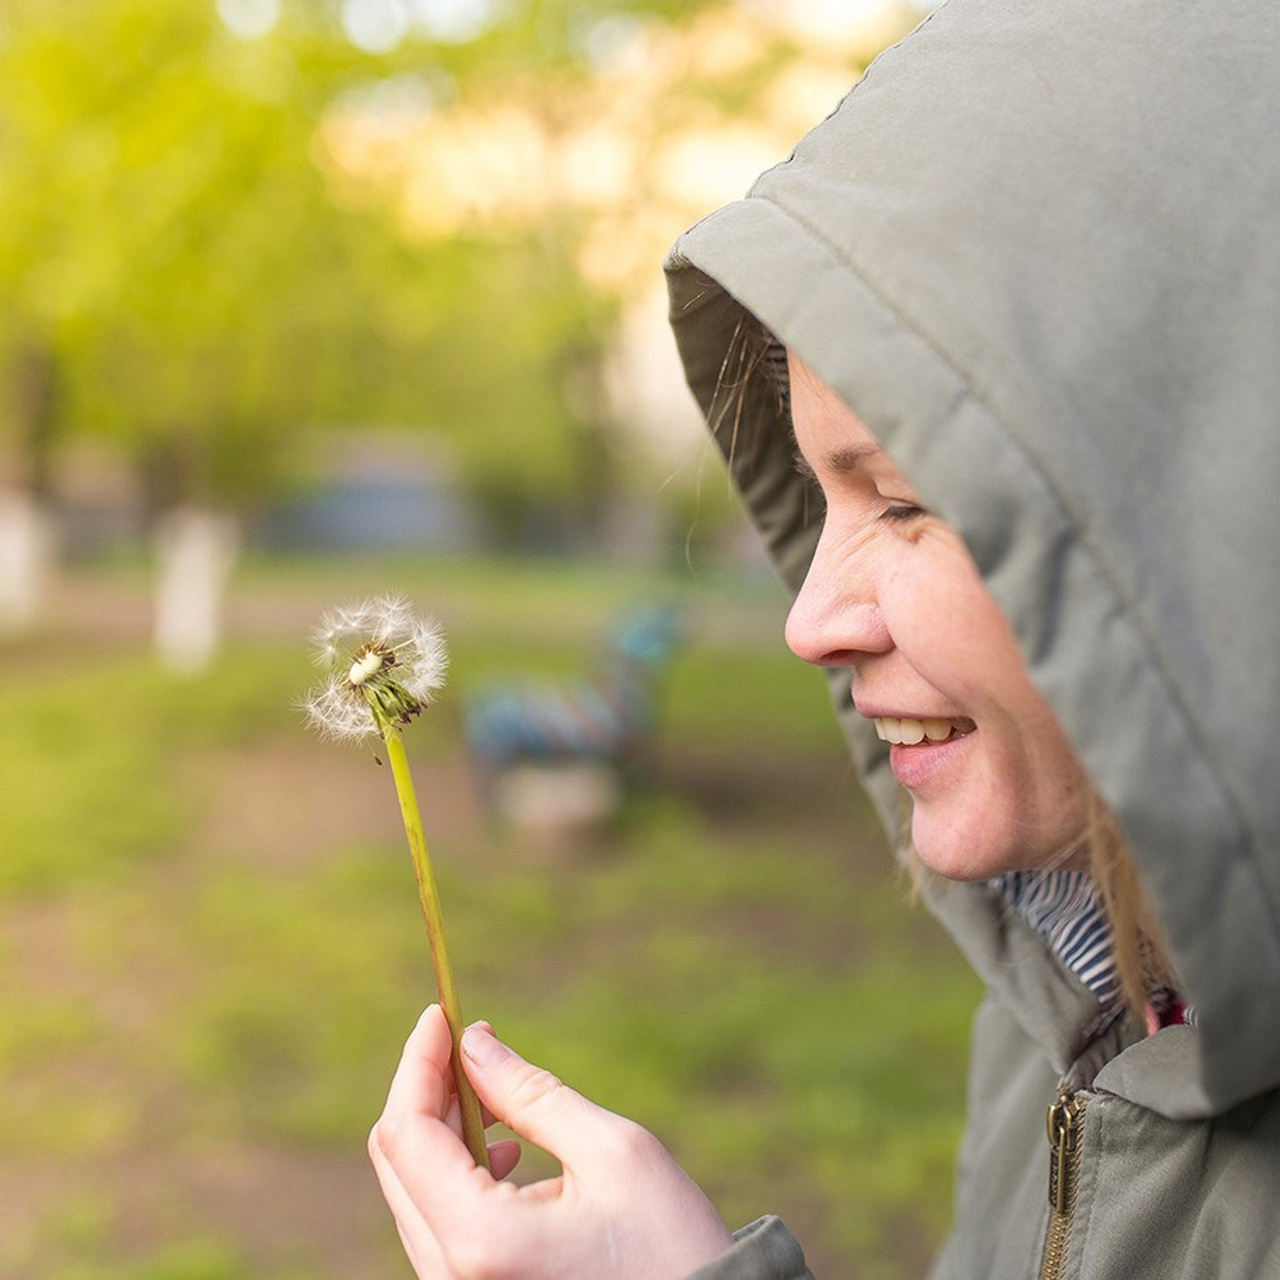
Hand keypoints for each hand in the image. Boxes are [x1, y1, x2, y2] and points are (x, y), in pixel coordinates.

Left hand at [370, 1005, 734, 1278]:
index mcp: (481, 1239)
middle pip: (399, 1161)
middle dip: (427, 1089)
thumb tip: (476, 1044)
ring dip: (444, 1126)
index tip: (441, 1013)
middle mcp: (451, 1276)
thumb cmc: (670, 1247)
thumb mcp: (612, 1152)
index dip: (418, 1063)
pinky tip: (506, 1146)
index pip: (408, 1134)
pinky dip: (457, 1169)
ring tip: (496, 1091)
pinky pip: (438, 1221)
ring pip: (414, 1190)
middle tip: (469, 1041)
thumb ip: (532, 1094)